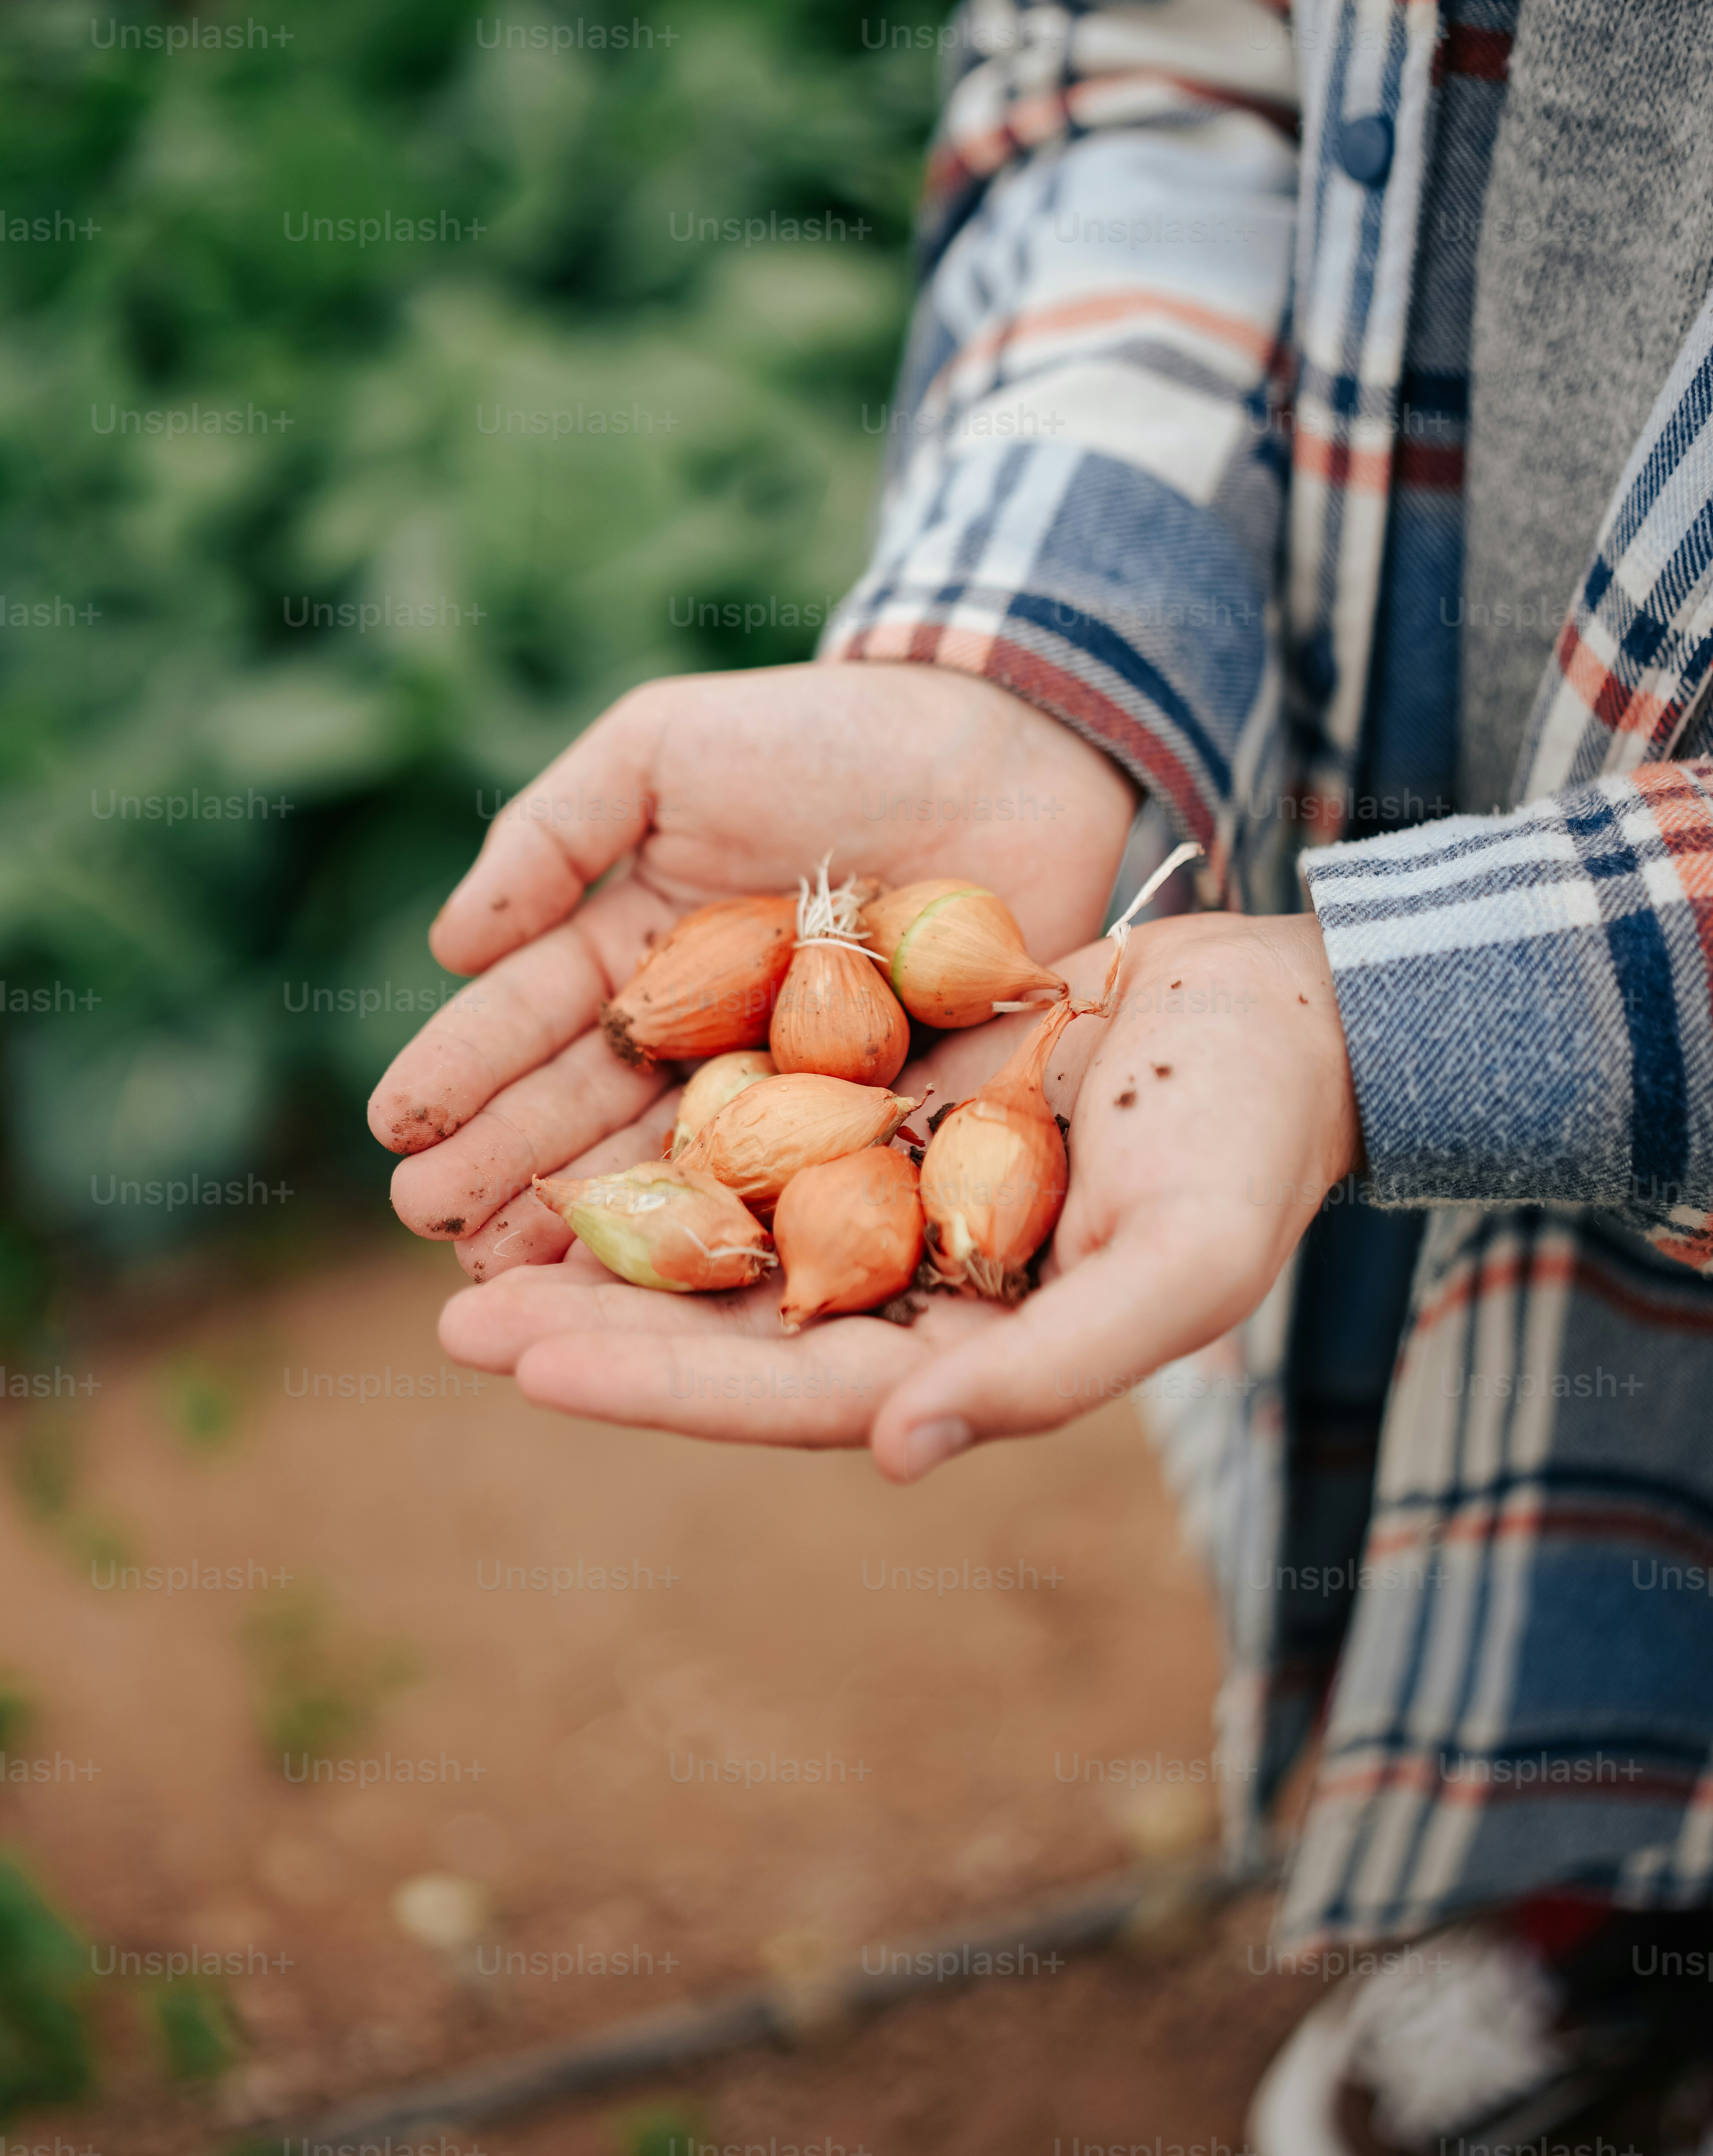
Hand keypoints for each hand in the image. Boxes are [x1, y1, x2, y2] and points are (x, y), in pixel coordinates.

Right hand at [368, 663, 1133, 1275]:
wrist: (1010, 747)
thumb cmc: (830, 729)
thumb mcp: (664, 747)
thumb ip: (554, 832)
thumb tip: (447, 944)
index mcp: (644, 946)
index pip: (535, 1017)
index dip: (464, 1072)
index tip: (394, 1131)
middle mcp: (704, 1030)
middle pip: (589, 1109)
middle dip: (506, 1169)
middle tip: (429, 1228)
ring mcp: (789, 1082)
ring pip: (676, 1164)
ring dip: (594, 1223)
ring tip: (510, 1275)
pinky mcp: (880, 1117)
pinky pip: (800, 1183)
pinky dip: (734, 1231)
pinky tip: (669, 1279)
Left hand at [438, 913, 1362, 1480]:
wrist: (1290, 1017)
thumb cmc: (1256, 1150)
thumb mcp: (1185, 1268)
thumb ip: (1052, 1369)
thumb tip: (900, 1454)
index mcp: (971, 1354)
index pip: (791, 1392)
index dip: (662, 1384)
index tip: (532, 1365)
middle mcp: (915, 1287)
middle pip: (731, 1324)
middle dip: (598, 1327)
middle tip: (457, 1323)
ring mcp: (895, 1194)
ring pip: (728, 1229)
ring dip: (615, 1234)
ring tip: (477, 1231)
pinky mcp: (892, 1105)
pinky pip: (763, 1126)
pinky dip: (676, 1130)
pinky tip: (583, 1111)